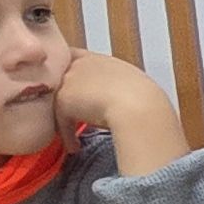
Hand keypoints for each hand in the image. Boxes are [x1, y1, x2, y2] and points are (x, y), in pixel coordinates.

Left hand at [50, 48, 184, 176]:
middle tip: (70, 116)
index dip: (71, 72)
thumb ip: (116, 84)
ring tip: (73, 138)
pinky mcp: (63, 100)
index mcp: (98, 59)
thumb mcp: (131, 82)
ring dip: (64, 120)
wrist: (136, 105)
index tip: (76, 89)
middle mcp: (80, 65)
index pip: (74, 56)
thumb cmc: (144, 97)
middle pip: (61, 78)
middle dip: (64, 96)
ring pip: (59, 102)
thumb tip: (119, 101)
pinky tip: (75, 147)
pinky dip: (67, 136)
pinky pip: (60, 121)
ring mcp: (69, 81)